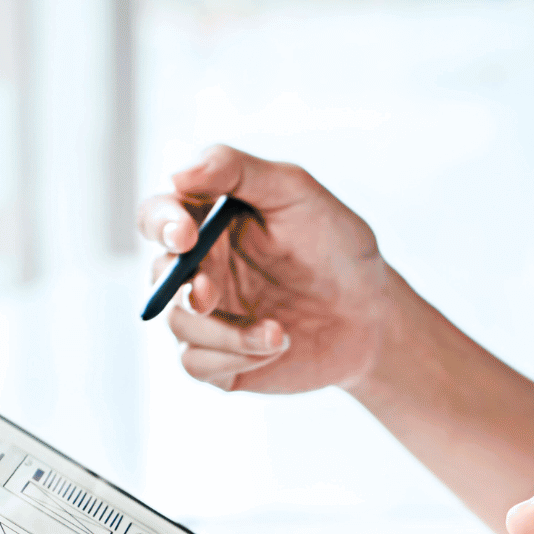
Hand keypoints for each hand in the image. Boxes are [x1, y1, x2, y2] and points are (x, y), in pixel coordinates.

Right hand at [136, 146, 392, 393]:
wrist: (374, 316)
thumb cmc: (336, 248)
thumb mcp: (297, 192)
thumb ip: (237, 170)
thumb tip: (176, 172)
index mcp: (209, 222)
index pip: (158, 215)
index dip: (161, 221)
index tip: (185, 234)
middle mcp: (200, 268)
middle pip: (158, 273)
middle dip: (181, 284)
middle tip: (210, 294)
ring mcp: (209, 317)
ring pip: (177, 322)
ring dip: (222, 330)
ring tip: (279, 331)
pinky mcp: (221, 360)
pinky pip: (196, 363)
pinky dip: (232, 357)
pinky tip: (276, 345)